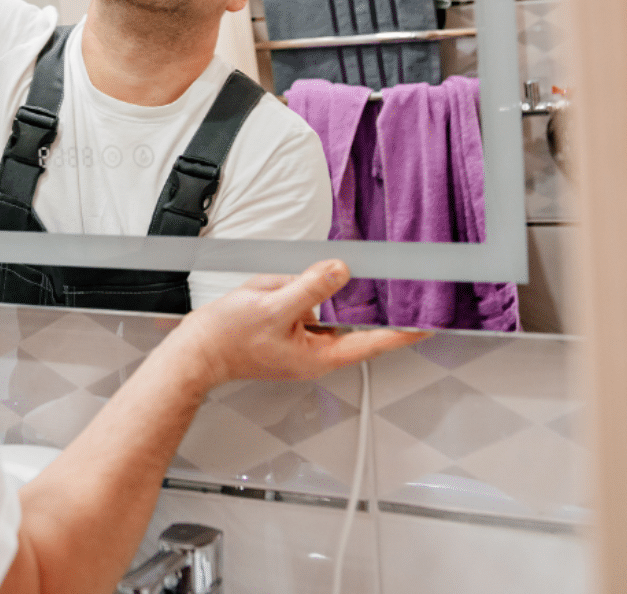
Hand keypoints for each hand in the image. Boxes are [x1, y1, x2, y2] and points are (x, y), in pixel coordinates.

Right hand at [176, 259, 422, 387]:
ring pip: (316, 304)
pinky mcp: (284, 330)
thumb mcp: (273, 305)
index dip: (404, 332)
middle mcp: (314, 352)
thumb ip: (311, 287)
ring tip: (263, 298)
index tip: (431, 324)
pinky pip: (297, 303)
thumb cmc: (228, 339)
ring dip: (292, 290)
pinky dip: (283, 292)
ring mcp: (298, 343)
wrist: (195, 350)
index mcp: (319, 355)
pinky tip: (262, 295)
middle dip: (327, 295)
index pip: (373, 342)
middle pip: (342, 318)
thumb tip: (341, 271)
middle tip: (325, 287)